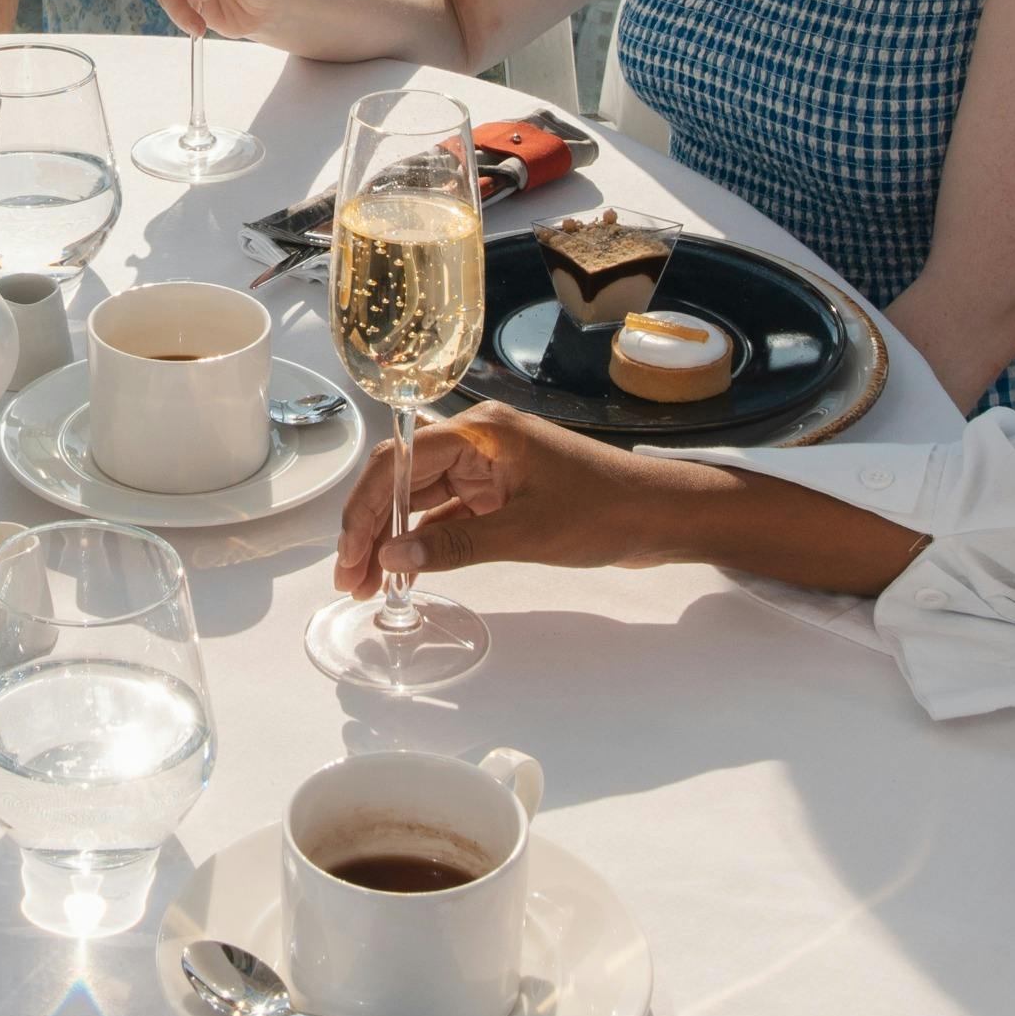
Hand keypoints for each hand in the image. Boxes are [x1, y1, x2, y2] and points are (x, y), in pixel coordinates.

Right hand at [334, 401, 737, 595]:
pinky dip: (426, 542)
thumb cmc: (608, 511)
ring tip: (367, 583)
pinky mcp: (503, 493)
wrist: (665, 515)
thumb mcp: (528, 534)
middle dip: (371, 528)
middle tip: (349, 577)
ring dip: (394, 539)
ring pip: (422, 501)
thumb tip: (394, 558)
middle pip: (403, 480)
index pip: (401, 463)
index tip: (349, 555)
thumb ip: (457, 547)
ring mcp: (491, 468)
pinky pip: (449, 515)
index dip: (366, 510)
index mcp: (483, 432)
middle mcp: (480, 442)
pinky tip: (407, 570)